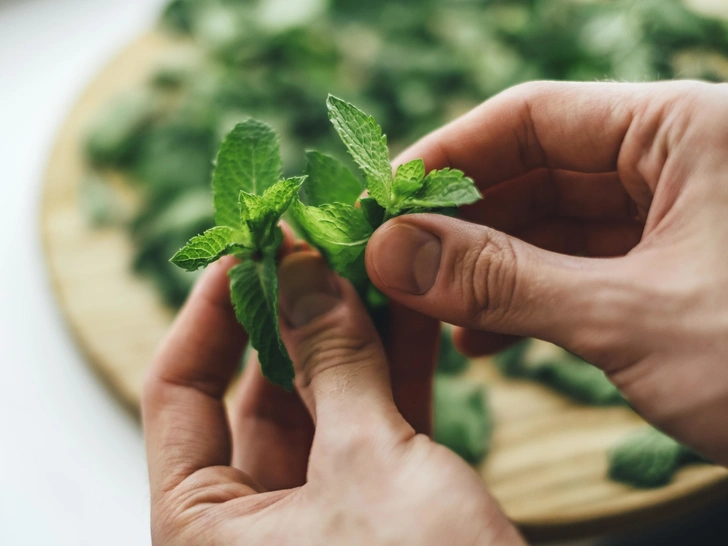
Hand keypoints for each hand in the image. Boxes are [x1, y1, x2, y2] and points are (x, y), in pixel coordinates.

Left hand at [142, 252, 523, 544]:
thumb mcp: (368, 467)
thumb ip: (334, 364)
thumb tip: (304, 275)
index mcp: (204, 530)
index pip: (178, 393)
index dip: (212, 312)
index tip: (249, 248)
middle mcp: (251, 524)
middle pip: (257, 389)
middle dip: (295, 312)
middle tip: (323, 243)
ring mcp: (320, 513)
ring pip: (324, 400)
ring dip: (350, 332)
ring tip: (371, 261)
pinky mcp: (379, 510)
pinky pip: (372, 424)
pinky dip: (391, 368)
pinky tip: (411, 311)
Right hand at [365, 80, 727, 465]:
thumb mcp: (632, 317)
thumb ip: (504, 281)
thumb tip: (392, 252)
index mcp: (683, 130)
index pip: (530, 117)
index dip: (446, 156)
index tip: (382, 199)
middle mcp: (674, 164)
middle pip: (531, 174)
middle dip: (457, 224)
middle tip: (391, 265)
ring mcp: (670, 223)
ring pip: (547, 230)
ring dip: (484, 270)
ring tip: (429, 311)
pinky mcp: (666, 276)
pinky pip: (574, 273)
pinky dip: (525, 302)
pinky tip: (484, 336)